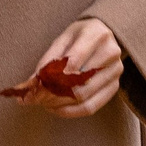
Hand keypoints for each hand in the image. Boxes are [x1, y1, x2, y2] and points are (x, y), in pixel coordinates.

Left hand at [10, 17, 124, 117]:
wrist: (104, 34)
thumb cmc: (79, 37)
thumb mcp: (62, 39)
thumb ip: (48, 60)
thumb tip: (30, 85)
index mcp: (96, 35)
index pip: (73, 62)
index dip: (51, 78)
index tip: (33, 89)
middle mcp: (111, 53)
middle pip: (78, 82)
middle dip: (52, 94)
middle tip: (34, 99)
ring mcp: (115, 71)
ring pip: (84, 97)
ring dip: (59, 104)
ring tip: (42, 103)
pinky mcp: (114, 86)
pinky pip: (92, 106)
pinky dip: (71, 111)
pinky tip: (56, 109)